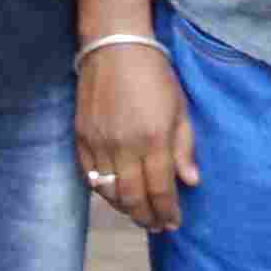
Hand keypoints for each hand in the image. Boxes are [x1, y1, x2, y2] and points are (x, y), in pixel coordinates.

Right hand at [78, 39, 199, 232]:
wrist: (115, 45)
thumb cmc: (155, 74)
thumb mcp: (180, 108)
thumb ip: (184, 147)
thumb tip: (190, 182)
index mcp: (154, 139)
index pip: (161, 190)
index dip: (168, 212)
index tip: (174, 223)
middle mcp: (124, 146)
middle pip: (133, 199)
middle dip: (147, 217)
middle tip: (157, 225)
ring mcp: (99, 143)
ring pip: (109, 192)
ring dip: (125, 208)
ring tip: (138, 212)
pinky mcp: (80, 137)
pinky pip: (89, 176)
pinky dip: (103, 191)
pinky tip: (114, 194)